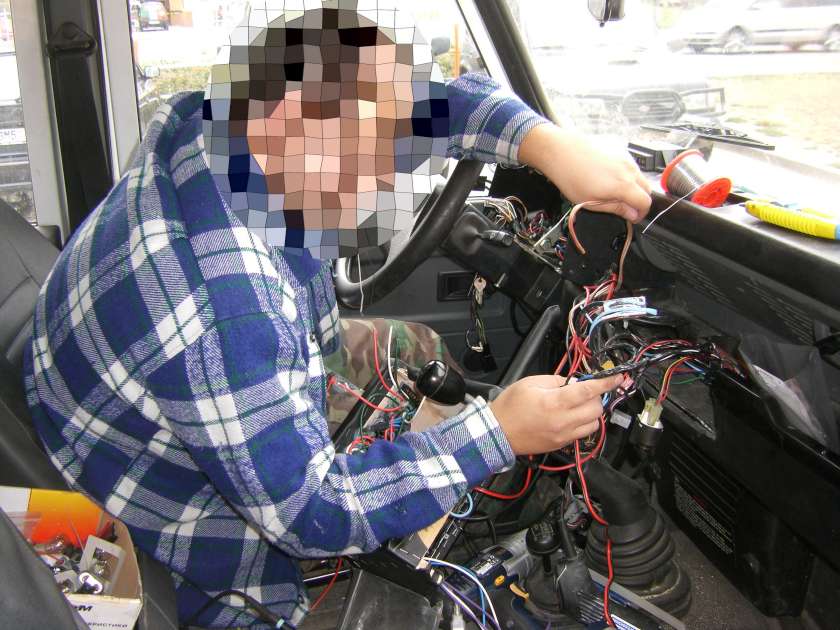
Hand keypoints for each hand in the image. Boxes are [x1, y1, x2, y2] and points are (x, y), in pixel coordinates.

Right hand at [489, 374, 622, 454]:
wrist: (496, 433)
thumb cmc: (510, 406)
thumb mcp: (530, 383)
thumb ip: (556, 380)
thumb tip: (575, 382)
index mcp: (554, 403)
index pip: (588, 391)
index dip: (606, 382)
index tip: (617, 377)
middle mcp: (562, 421)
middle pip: (596, 409)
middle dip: (596, 397)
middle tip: (584, 390)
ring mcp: (563, 435)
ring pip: (594, 423)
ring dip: (592, 411)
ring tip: (578, 404)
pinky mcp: (561, 444)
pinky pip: (583, 433)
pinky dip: (584, 422)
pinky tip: (572, 416)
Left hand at [518, 124, 651, 222]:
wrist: (560, 151)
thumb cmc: (571, 177)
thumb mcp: (592, 202)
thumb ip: (616, 208)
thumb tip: (632, 215)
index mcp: (624, 185)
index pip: (646, 202)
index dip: (641, 213)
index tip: (632, 217)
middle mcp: (629, 169)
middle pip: (647, 188)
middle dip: (639, 200)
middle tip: (624, 207)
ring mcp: (626, 156)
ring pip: (639, 175)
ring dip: (633, 186)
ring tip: (612, 190)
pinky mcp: (619, 148)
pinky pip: (630, 164)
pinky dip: (626, 173)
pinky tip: (608, 175)